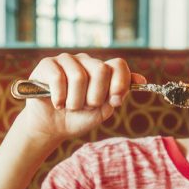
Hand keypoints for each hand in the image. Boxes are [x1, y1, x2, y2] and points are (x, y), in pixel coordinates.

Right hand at [19, 53, 137, 141]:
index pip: (118, 65)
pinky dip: (59, 97)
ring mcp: (66, 60)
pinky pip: (58, 78)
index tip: (114, 101)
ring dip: (75, 101)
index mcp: (101, 70)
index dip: (120, 83)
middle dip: (94, 97)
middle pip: (100, 70)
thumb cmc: (77, 118)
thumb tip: (141, 80)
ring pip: (79, 76)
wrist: (51, 128)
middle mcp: (85, 61)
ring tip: (69, 107)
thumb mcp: (102, 110)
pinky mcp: (47, 64)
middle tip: (86, 107)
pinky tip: (57, 103)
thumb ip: (118, 94)